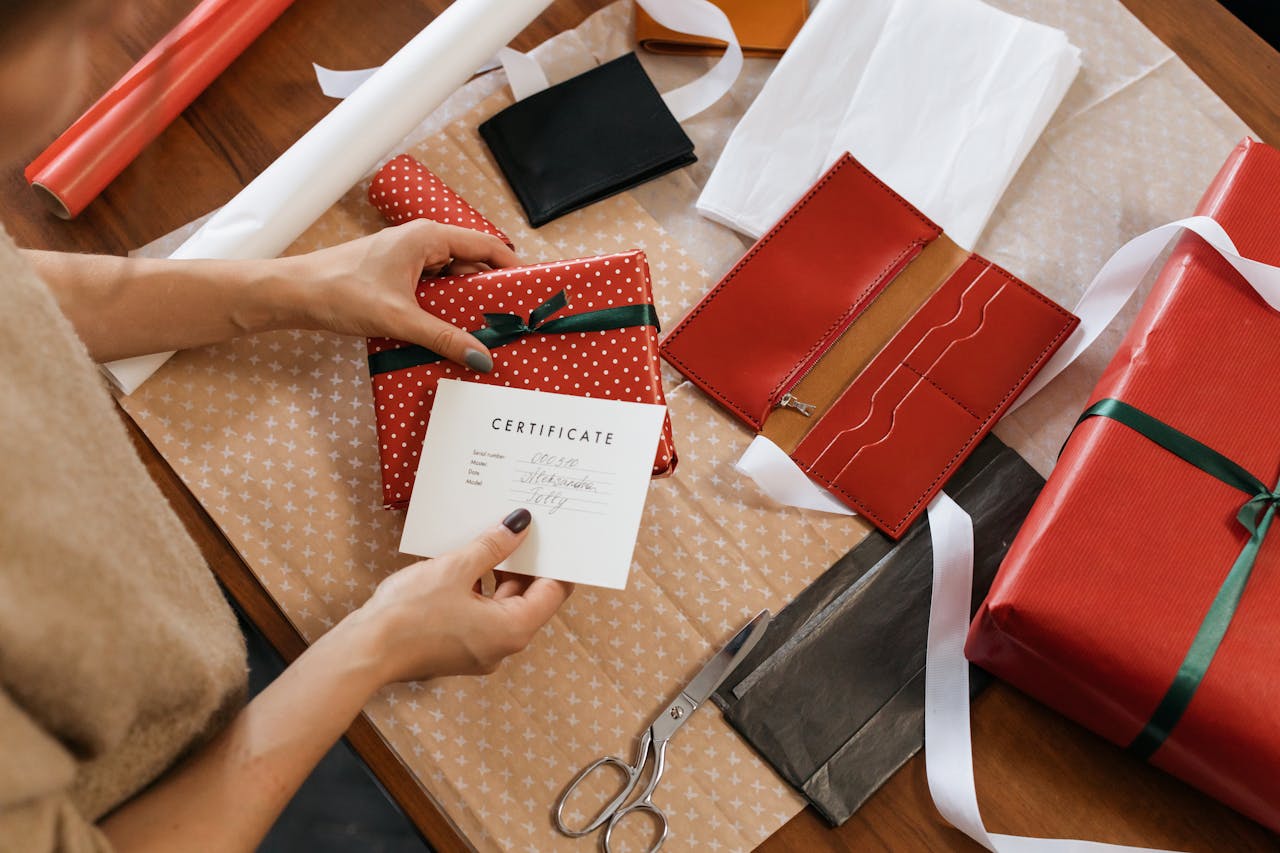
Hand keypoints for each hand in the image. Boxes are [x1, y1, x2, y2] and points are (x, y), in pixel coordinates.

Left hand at [282, 219, 518, 371]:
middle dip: (492, 292)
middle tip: (514, 320)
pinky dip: (446, 310)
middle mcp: (422, 242)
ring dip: (467, 305)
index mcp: (428, 237)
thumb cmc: (339, 291)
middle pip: (473, 264)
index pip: (487, 245)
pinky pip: (434, 290)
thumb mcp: (399, 318)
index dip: (513, 268)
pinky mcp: (397, 277)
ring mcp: (409, 259)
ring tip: (488, 331)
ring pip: (453, 280)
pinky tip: (452, 333)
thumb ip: (443, 337)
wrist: (294, 293)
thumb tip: (482, 356)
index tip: (533, 291)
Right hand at [342, 509, 571, 683]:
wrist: (366, 650)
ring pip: (503, 606)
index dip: (555, 562)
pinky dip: (481, 590)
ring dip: (500, 575)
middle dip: (525, 564)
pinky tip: (468, 564)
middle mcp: (503, 646)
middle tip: (523, 529)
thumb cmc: (411, 612)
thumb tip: (519, 525)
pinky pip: (482, 615)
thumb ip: (492, 546)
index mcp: (513, 630)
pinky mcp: (459, 649)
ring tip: (494, 540)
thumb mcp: (456, 568)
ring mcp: (480, 651)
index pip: (552, 593)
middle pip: (529, 599)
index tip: (553, 535)